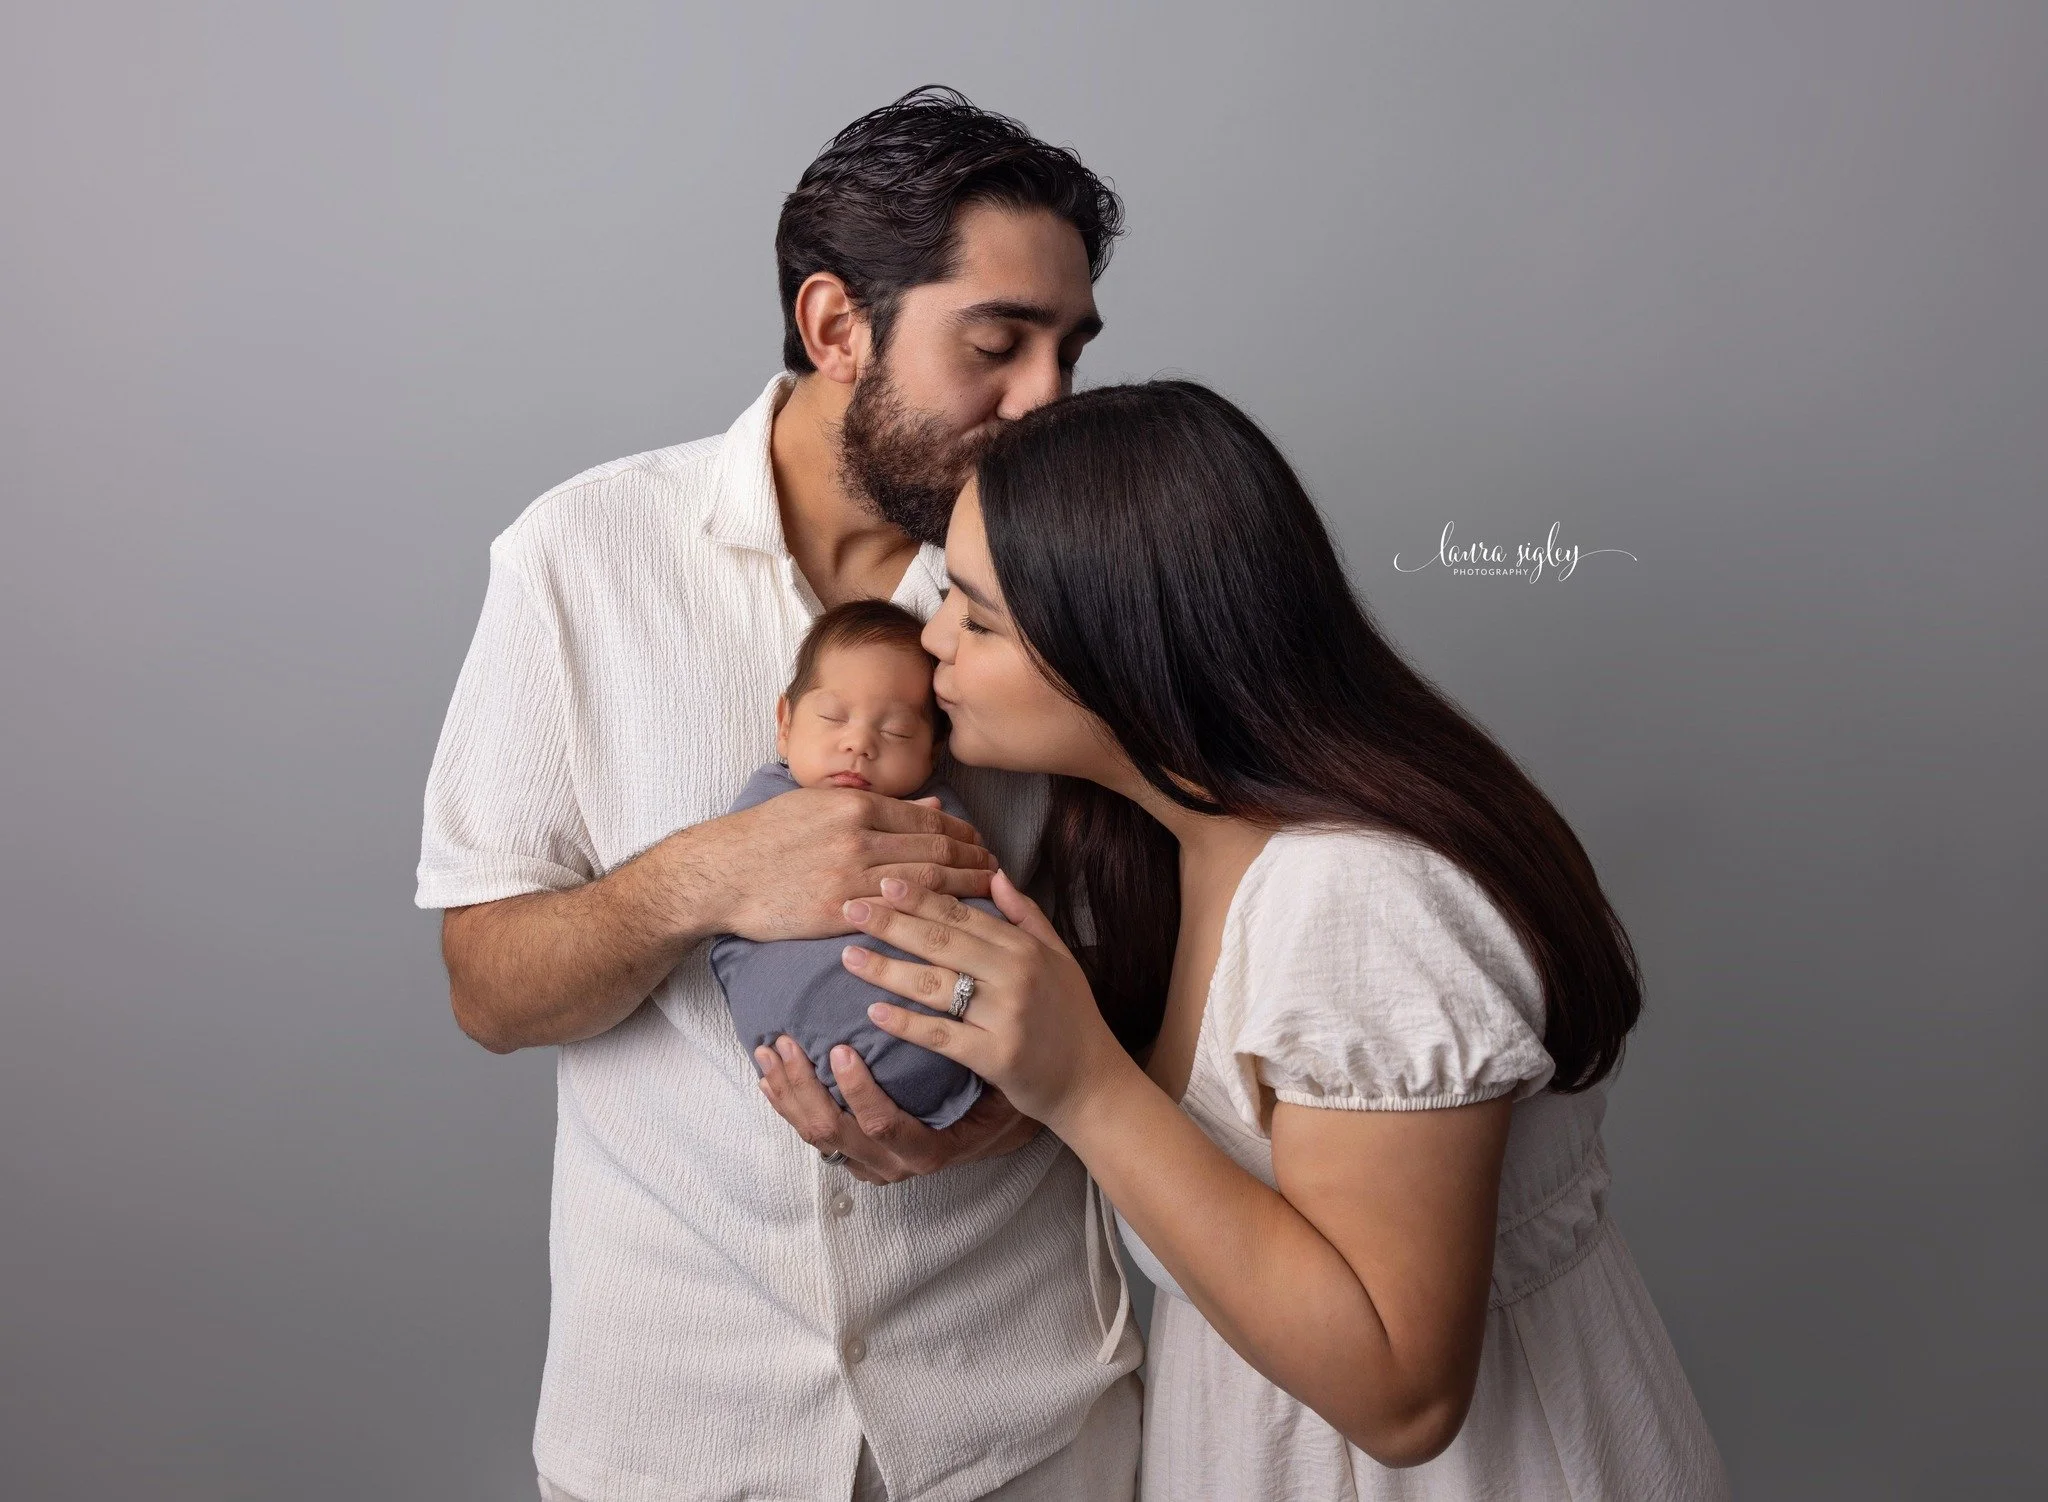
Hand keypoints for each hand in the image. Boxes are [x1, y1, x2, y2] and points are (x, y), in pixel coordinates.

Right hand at [675, 789, 997, 942]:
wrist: (719, 872)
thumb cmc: (764, 835)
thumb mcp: (819, 803)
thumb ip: (877, 804)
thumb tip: (930, 805)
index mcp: (855, 804)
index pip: (927, 819)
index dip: (962, 832)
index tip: (981, 842)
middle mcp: (858, 836)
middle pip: (936, 849)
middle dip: (974, 859)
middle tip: (998, 869)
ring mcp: (849, 875)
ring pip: (926, 881)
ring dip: (964, 887)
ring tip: (989, 892)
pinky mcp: (838, 912)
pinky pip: (898, 914)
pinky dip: (931, 915)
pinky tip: (951, 922)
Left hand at [753, 1034, 1040, 1182]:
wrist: (995, 1136)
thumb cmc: (998, 1104)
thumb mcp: (1000, 1086)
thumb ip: (978, 1061)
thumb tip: (961, 1012)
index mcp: (928, 1150)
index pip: (881, 1125)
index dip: (856, 1090)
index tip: (841, 1049)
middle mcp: (892, 1164)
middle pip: (831, 1132)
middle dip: (802, 1087)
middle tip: (785, 1044)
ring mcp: (869, 1164)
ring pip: (815, 1137)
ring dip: (786, 1094)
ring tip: (768, 1053)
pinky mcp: (854, 1157)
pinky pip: (813, 1137)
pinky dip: (787, 1106)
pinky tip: (770, 1078)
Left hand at [836, 871, 1129, 1130]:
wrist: (1092, 1083)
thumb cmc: (1072, 1017)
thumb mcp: (1058, 956)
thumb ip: (1025, 914)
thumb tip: (995, 871)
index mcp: (1026, 948)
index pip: (963, 915)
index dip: (921, 897)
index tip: (883, 883)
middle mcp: (1016, 976)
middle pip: (942, 943)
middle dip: (892, 924)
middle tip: (851, 909)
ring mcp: (1006, 1016)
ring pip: (935, 986)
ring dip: (887, 970)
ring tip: (848, 958)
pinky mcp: (996, 1057)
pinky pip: (942, 1036)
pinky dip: (906, 1024)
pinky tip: (874, 1012)